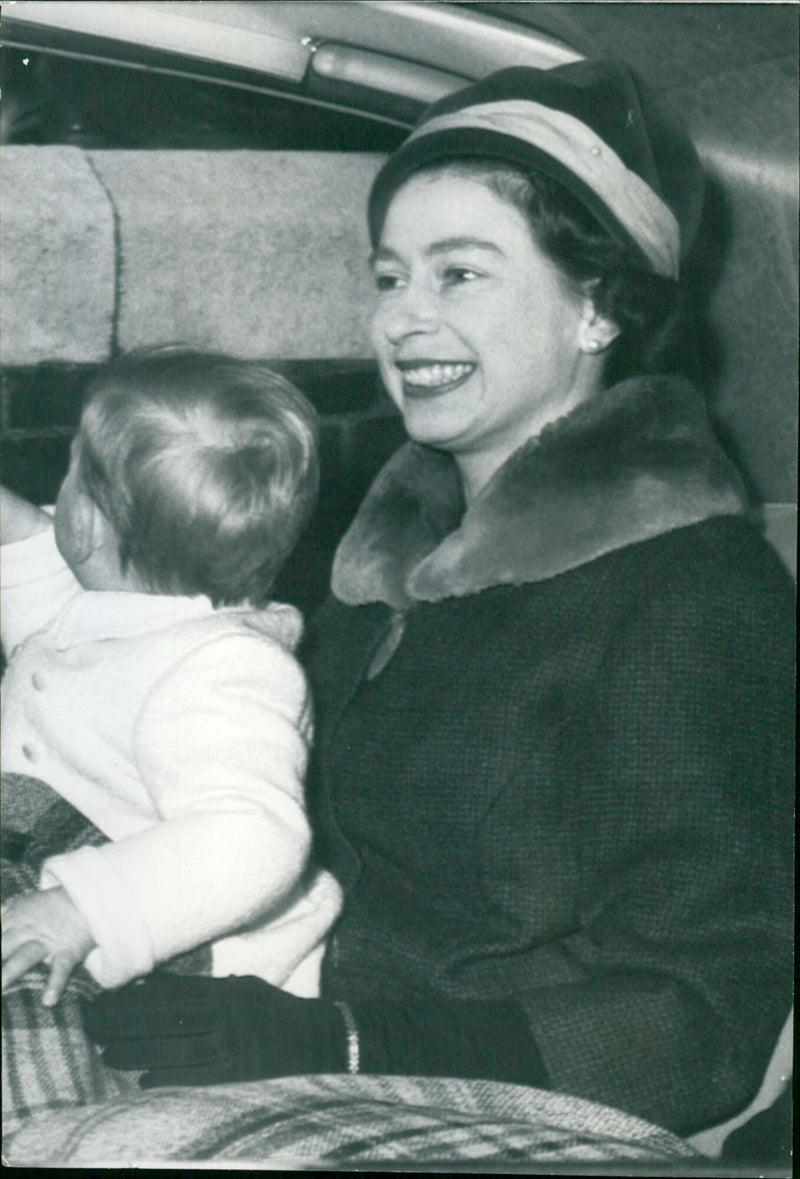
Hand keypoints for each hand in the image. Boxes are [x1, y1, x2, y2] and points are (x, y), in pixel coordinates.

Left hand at [1, 886, 94, 1004]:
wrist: (87, 899)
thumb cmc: (48, 908)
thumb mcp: (19, 906)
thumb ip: (1, 915)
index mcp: (12, 919)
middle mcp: (26, 930)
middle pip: (1, 948)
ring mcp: (46, 941)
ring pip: (24, 957)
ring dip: (8, 973)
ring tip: (0, 987)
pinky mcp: (67, 951)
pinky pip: (61, 969)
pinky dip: (55, 984)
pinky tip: (47, 1000)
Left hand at [82, 971, 345, 1087]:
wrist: (315, 1040)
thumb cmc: (272, 1011)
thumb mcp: (240, 987)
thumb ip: (199, 987)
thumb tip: (155, 983)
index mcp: (223, 992)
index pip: (168, 994)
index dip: (132, 999)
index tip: (105, 1001)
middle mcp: (224, 1017)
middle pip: (163, 1020)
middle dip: (123, 1024)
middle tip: (93, 1026)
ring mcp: (231, 1047)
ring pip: (174, 1049)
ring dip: (136, 1053)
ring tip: (107, 1054)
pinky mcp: (237, 1074)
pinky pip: (196, 1076)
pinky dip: (168, 1077)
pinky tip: (143, 1080)